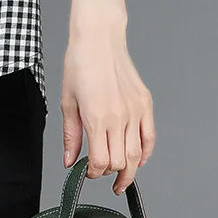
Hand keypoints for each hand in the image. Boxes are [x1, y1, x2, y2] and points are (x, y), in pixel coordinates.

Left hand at [61, 28, 154, 195]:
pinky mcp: (145, 103)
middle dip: (110, 174)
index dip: (94, 173)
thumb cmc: (79, 64)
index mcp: (96, 117)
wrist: (99, 38)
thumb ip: (71, 135)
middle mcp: (118, 117)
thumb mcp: (67, 100)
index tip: (88, 172)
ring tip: (121, 178)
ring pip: (136, 155)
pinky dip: (145, 154)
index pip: (101, 162)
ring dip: (129, 171)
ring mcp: (134, 110)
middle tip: (102, 174)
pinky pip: (150, 137)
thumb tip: (70, 161)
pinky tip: (138, 160)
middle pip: (120, 163)